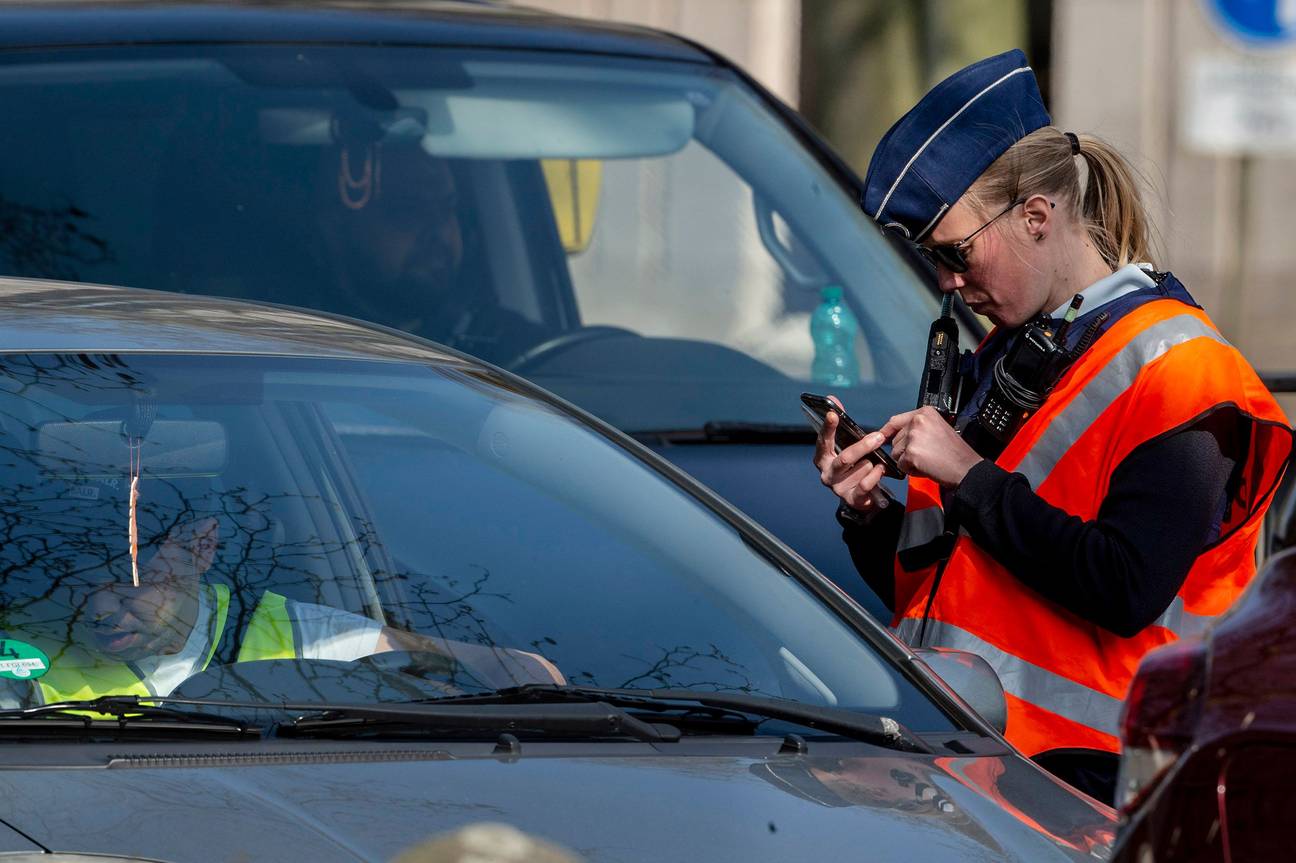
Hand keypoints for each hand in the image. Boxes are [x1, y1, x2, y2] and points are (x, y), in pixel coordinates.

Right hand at [813, 396, 891, 517]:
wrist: (859, 495)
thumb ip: (840, 424)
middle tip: (878, 436)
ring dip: (873, 464)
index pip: (823, 441)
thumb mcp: (845, 445)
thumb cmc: (852, 465)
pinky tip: (880, 470)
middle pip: (845, 459)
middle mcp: (827, 474)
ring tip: (878, 462)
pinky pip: (867, 485)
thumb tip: (832, 398)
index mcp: (822, 458)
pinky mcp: (852, 499)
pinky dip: (876, 476)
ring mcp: (838, 488)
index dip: (827, 427)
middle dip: (863, 446)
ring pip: (860, 470)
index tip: (832, 414)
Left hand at [880, 407, 981, 487]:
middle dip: (905, 450)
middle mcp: (917, 422)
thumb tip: (895, 434)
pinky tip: (926, 467)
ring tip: (927, 460)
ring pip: (896, 453)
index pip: (896, 420)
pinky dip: (911, 470)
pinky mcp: (912, 453)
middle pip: (895, 439)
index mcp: (924, 413)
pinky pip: (901, 465)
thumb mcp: (937, 428)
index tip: (881, 437)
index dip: (887, 431)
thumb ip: (917, 427)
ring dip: (908, 460)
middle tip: (926, 454)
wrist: (966, 468)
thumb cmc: (954, 452)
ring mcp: (914, 437)